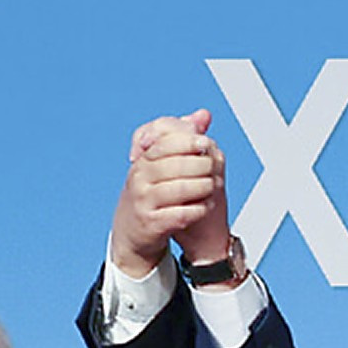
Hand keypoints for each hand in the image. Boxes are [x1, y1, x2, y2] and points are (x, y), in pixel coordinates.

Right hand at [114, 110, 235, 274]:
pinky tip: (205, 207)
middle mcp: (139, 179)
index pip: (165, 143)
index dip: (188, 141)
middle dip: (201, 165)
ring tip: (213, 187)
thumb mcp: (161, 165)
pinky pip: (180, 214)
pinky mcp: (152, 224)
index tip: (206, 143)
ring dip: (202, 187)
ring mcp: (143, 202)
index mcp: (142, 162)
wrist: (133, 232)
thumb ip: (182, 139)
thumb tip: (204, 115)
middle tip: (214, 168)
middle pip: (176, 165)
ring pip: (180, 189)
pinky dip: (197, 210)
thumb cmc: (151, 194)